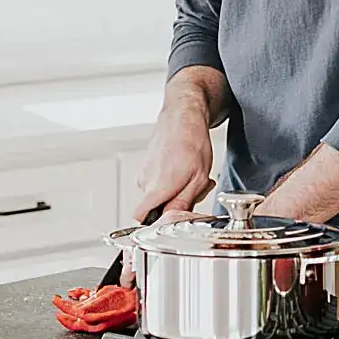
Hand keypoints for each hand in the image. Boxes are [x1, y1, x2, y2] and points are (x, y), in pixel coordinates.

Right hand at [130, 105, 216, 222]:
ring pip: (157, 193)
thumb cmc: (192, 142)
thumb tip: (172, 219)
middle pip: (155, 206)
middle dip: (174, 203)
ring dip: (175, 189)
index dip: (155, 222)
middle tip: (193, 189)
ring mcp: (144, 171)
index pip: (141, 217)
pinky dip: (170, 179)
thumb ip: (183, 202)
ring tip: (190, 175)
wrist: (183, 117)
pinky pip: (156, 181)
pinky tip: (183, 168)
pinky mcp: (146, 165)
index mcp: (157, 187)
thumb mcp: (198, 178)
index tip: (169, 218)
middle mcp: (145, 180)